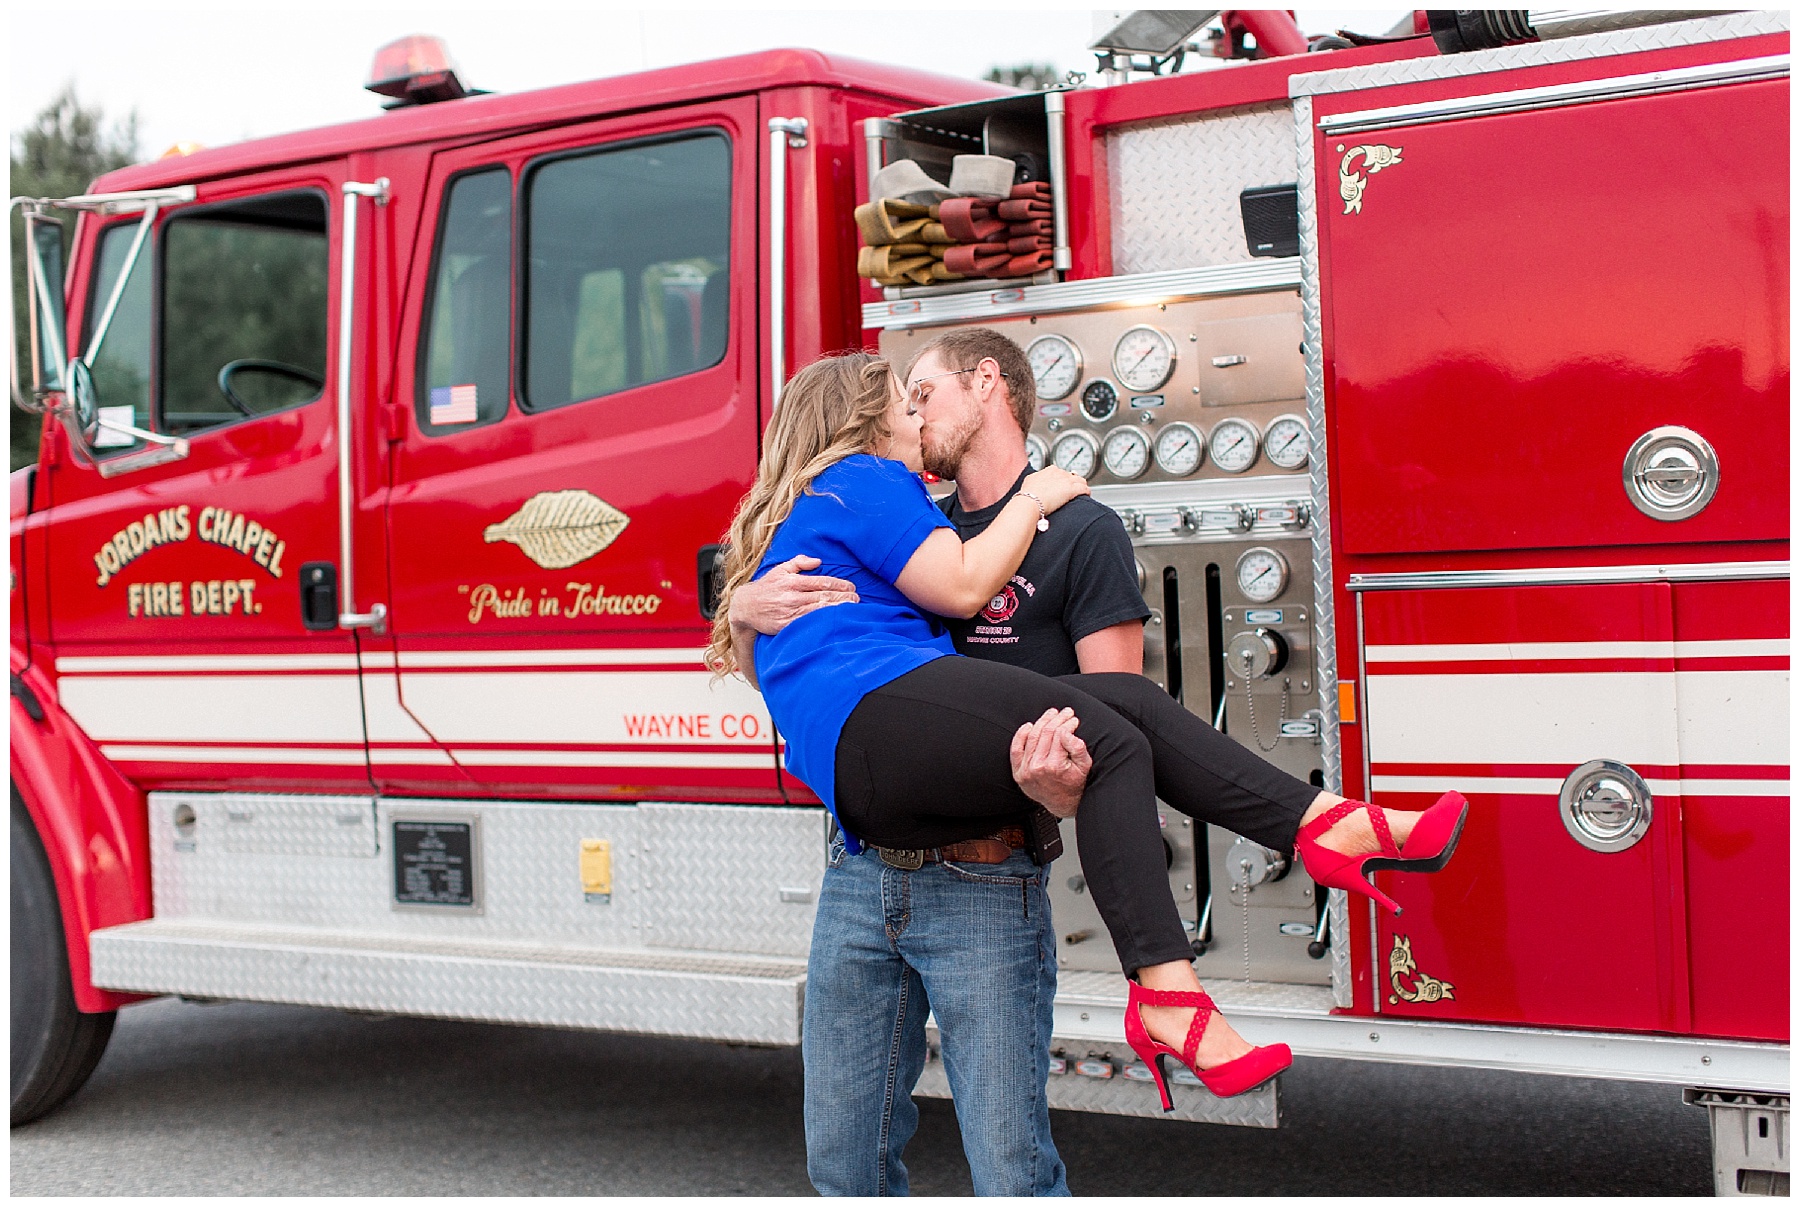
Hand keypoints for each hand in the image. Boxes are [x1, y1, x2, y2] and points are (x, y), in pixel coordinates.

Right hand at [728, 555, 857, 635]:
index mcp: (793, 581)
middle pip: (823, 597)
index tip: (852, 587)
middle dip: (843, 598)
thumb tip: (818, 561)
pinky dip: (822, 622)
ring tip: (852, 608)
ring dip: (837, 609)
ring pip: (818, 610)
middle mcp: (792, 596)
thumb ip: (799, 563)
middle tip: (857, 599)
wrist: (745, 607)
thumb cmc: (766, 587)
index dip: (839, 585)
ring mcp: (789, 612)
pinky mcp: (786, 625)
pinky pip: (807, 623)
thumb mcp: (780, 570)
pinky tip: (834, 622)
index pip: (821, 582)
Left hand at [1010, 707, 1091, 818]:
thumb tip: (1067, 732)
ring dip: (1042, 721)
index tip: (1074, 719)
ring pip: (1032, 736)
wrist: (1062, 803)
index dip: (1068, 723)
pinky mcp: (1018, 772)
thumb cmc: (1075, 784)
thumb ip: (1078, 748)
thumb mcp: (1084, 767)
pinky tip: (1029, 726)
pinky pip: (1016, 749)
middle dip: (1058, 719)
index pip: (1060, 734)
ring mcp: (1026, 770)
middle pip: (1046, 733)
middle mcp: (1037, 767)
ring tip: (1052, 714)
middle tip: (1066, 712)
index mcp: (1054, 766)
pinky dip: (1021, 735)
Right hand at [1020, 467, 1089, 513]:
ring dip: (1081, 486)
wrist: (1030, 501)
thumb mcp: (1029, 481)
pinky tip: (1086, 496)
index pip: (1061, 472)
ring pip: (1080, 480)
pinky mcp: (1072, 489)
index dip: (1063, 479)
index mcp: (1050, 470)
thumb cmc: (1028, 495)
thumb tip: (1036, 481)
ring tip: (1082, 493)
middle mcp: (1059, 473)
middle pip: (1072, 476)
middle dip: (1072, 483)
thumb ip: (1035, 478)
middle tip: (1072, 490)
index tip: (1062, 485)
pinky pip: (1084, 489)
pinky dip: (1087, 492)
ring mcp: (1067, 481)